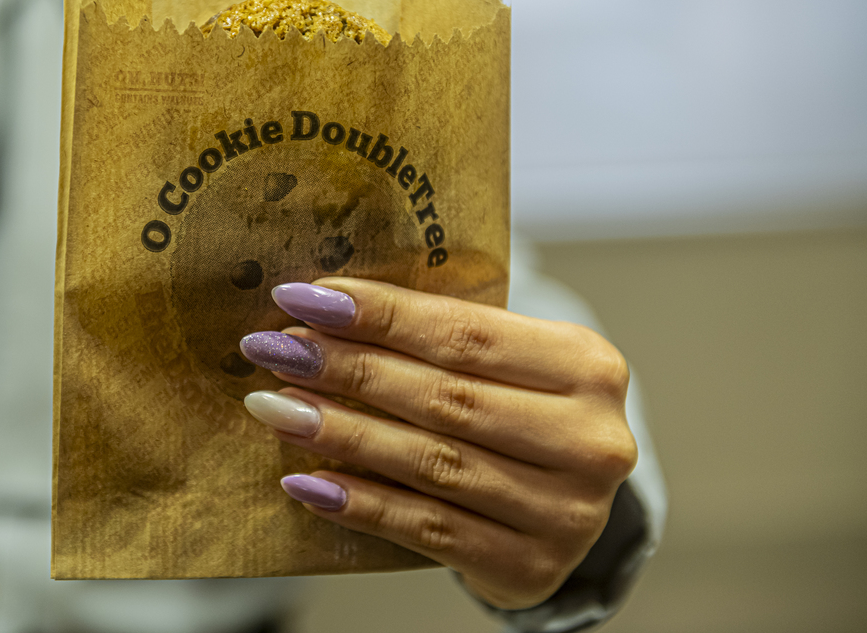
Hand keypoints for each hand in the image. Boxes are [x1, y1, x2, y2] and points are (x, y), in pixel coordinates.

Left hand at [238, 278, 636, 609]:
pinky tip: (308, 481)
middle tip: (277, 351)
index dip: (381, 315)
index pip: (467, 332)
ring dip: (342, 434)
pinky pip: (427, 530)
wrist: (566, 502)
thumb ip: (439, 336)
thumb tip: (323, 309)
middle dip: (349, 370)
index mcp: (587, 365)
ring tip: (277, 408)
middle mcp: (590, 439)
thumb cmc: (519, 409)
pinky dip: (361, 503)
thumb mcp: (507, 360)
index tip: (305, 299)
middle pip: (446, 398)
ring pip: (432, 464)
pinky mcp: (530, 566)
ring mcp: (567, 512)